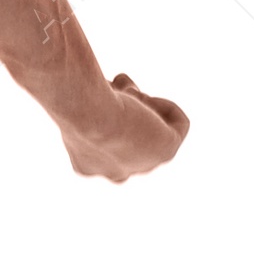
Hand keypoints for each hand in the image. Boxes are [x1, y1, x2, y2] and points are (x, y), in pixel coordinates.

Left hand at [59, 73, 188, 182]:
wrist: (86, 114)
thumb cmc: (73, 100)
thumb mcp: (74, 98)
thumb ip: (94, 99)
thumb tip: (116, 88)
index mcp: (86, 164)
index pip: (107, 135)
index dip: (111, 105)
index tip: (106, 86)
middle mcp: (114, 172)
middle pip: (132, 131)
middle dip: (130, 103)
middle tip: (120, 82)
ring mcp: (141, 166)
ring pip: (155, 128)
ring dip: (144, 102)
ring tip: (127, 91)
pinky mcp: (165, 154)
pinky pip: (179, 125)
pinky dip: (167, 105)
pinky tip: (146, 99)